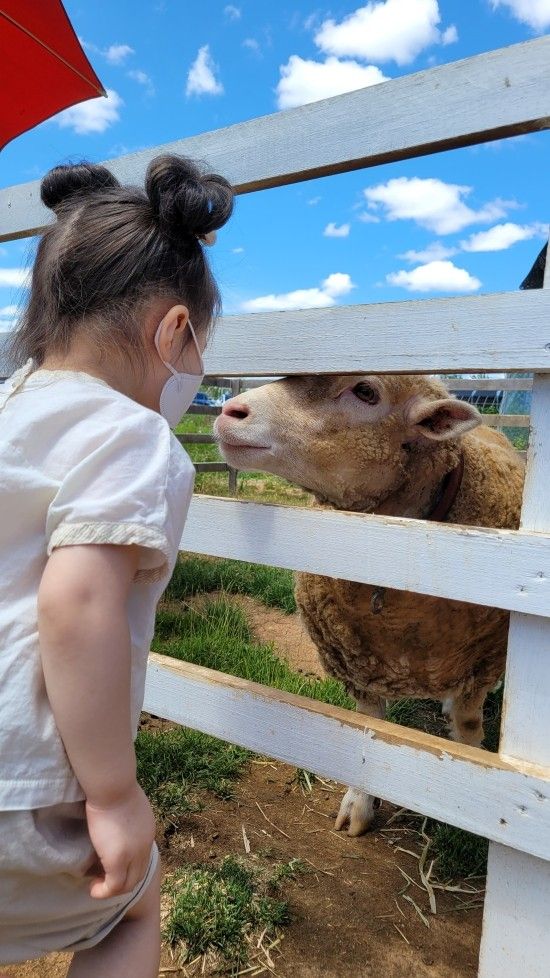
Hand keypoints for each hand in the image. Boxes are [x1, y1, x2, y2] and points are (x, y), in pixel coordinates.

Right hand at [85, 783, 155, 898]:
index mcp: (147, 831)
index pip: (142, 857)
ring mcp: (133, 855)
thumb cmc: (115, 786)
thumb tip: (114, 815)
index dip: (128, 865)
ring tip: (97, 886)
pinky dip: (103, 892)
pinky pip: (113, 887)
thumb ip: (126, 815)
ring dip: (112, 889)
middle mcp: (145, 846)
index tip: (110, 863)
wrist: (113, 786)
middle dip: (122, 881)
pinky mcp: (117, 861)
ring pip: (127, 884)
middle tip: (103, 879)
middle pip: (138, 874)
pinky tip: (93, 889)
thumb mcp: (127, 802)